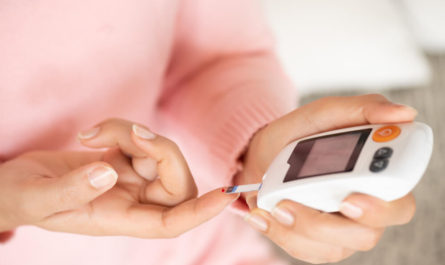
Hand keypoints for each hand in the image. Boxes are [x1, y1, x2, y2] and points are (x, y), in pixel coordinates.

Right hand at [0, 119, 237, 236]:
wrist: (12, 184)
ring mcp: (129, 178)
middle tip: (129, 133)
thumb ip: (71, 189)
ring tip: (93, 134)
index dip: (201, 211)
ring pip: (158, 154)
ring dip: (133, 133)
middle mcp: (131, 201)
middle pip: (175, 181)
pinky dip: (122, 128)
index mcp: (118, 220)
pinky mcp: (121, 158)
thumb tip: (108, 172)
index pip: (171, 222)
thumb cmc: (19, 198)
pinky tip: (92, 134)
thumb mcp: (37, 198)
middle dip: (161, 151)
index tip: (227, 194)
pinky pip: (140, 139)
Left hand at [237, 94, 417, 262]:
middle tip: (291, 203)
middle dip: (327, 224)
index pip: (399, 205)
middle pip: (366, 235)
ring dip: (297, 227)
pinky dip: (279, 233)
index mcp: (376, 181)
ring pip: (331, 247)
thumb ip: (364, 109)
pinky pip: (303, 249)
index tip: (350, 198)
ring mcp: (340, 231)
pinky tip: (260, 214)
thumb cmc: (301, 134)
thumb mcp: (326, 113)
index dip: (382, 208)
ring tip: (272, 204)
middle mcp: (364, 211)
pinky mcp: (315, 243)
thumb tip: (404, 114)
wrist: (264, 154)